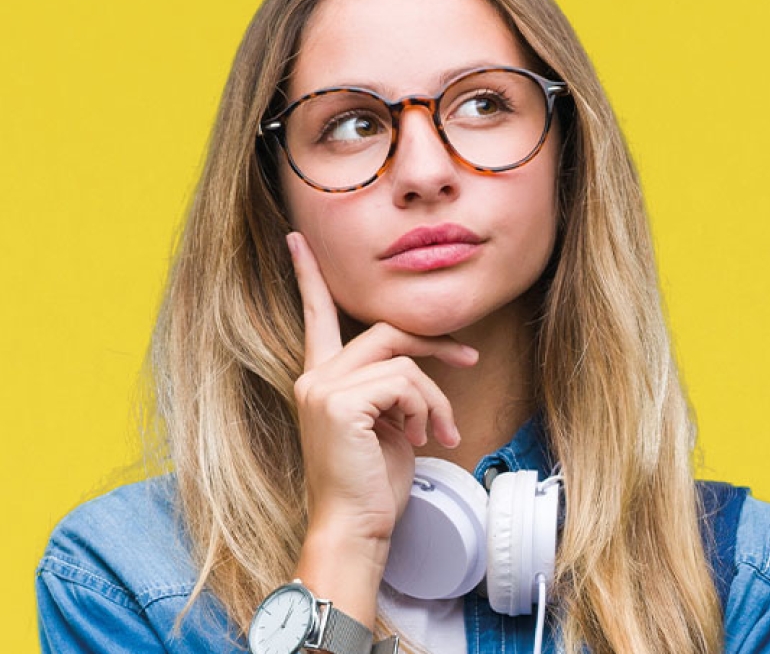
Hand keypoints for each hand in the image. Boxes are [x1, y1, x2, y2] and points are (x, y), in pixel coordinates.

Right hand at [286, 232, 477, 547]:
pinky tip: (422, 437)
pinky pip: (405, 381)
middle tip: (471, 358)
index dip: (308, 276)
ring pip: (404, 360)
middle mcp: (314, 377)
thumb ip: (392, 389)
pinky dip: (426, 407)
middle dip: (435, 343)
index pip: (315, 316)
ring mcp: (323, 387)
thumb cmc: (373, 486)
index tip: (298, 241)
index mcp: (321, 379)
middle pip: (386, 330)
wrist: (356, 527)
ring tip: (437, 432)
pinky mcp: (341, 402)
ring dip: (435, 397)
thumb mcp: (388, 426)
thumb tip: (420, 376)